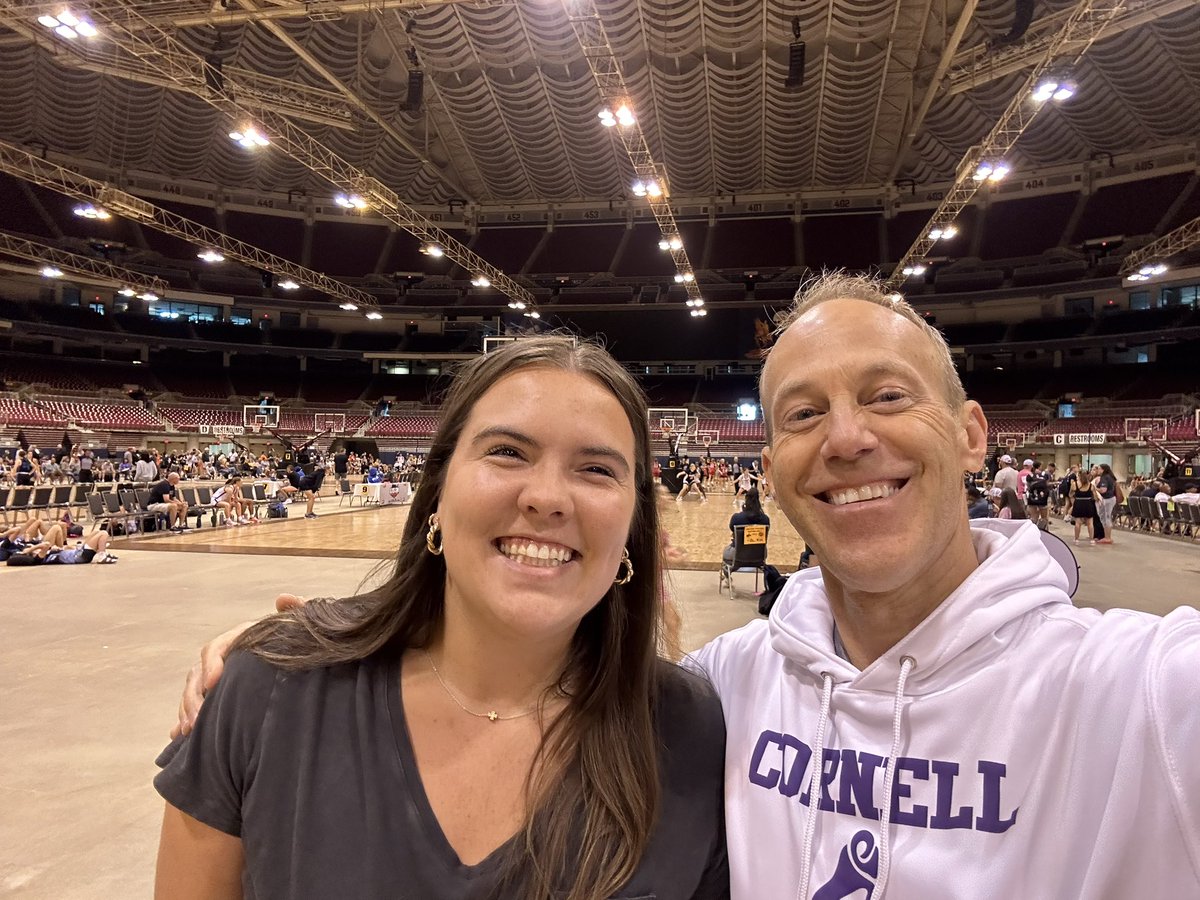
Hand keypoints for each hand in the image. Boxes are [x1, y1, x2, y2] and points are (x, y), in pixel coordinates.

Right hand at [169, 594, 307, 737]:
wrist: (299, 654)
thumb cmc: (296, 641)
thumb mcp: (298, 626)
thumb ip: (295, 611)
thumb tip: (284, 598)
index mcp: (240, 639)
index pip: (216, 648)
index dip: (211, 663)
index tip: (214, 682)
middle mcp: (224, 657)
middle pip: (198, 674)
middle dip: (193, 697)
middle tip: (197, 719)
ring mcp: (218, 676)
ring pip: (193, 691)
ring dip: (187, 710)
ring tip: (188, 731)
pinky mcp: (217, 694)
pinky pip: (195, 706)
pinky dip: (184, 719)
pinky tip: (178, 737)